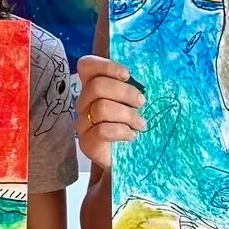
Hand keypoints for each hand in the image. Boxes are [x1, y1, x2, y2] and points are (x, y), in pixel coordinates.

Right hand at [76, 55, 144, 172]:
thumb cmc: (132, 127)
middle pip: (97, 87)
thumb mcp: (134, 104)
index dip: (105, 66)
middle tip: (141, 103)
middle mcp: (84, 104)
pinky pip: (103, 130)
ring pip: (101, 108)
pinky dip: (122, 131)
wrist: (128, 162)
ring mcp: (83, 124)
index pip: (87, 66)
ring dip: (127, 114)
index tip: (127, 75)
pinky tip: (132, 136)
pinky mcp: (87, 143)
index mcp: (93, 89)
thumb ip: (132, 89)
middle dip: (124, 92)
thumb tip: (145, 77)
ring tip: (141, 124)